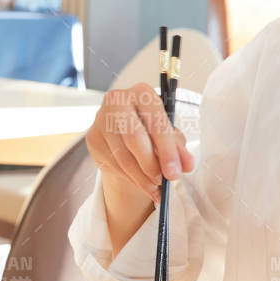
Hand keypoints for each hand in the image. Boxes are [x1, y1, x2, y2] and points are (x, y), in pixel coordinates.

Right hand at [85, 83, 194, 201]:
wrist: (124, 129)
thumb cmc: (150, 127)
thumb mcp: (168, 133)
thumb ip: (178, 147)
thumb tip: (186, 164)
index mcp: (141, 93)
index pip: (155, 123)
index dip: (167, 151)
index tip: (175, 172)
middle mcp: (117, 101)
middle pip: (134, 138)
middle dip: (151, 165)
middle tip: (163, 181)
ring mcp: (101, 120)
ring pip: (123, 157)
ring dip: (142, 178)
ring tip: (156, 187)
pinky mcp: (93, 139)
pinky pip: (113, 165)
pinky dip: (131, 179)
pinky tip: (142, 183)